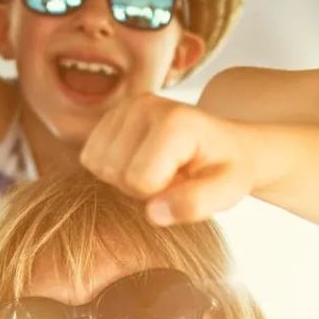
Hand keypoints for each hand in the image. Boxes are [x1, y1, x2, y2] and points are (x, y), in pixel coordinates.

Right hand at [81, 95, 257, 225]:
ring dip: (126, 178)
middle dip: (141, 188)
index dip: (160, 195)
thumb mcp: (227, 191)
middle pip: (113, 172)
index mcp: (175, 122)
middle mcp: (144, 105)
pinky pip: (90, 157)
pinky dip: (114, 169)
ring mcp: (124, 106)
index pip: (139, 180)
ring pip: (97, 165)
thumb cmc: (227, 169)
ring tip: (161, 170)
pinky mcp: (111, 115)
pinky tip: (144, 162)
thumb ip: (195, 204)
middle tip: (174, 177)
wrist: (228, 145)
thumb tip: (153, 213)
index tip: (186, 182)